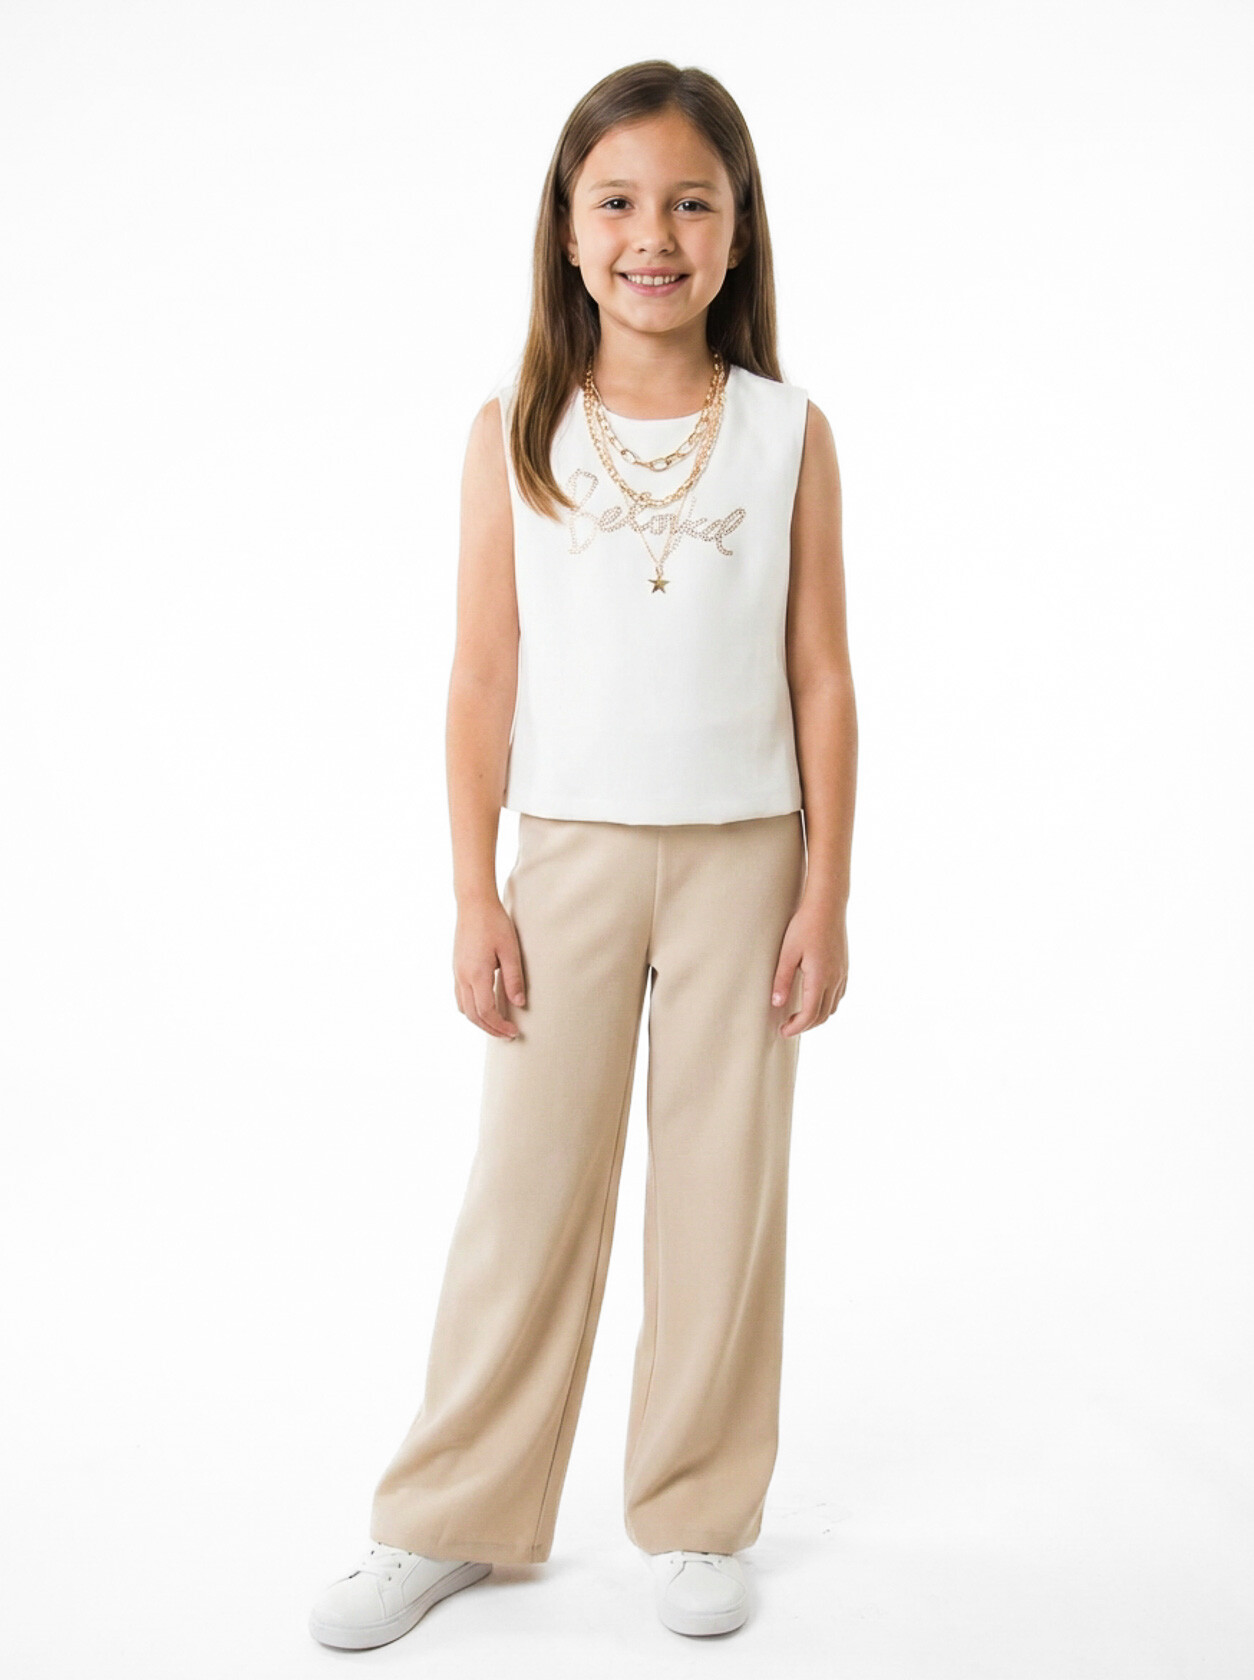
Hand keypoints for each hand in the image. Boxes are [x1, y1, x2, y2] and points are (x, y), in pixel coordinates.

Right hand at [453, 895, 526, 1038]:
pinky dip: (471, 1009)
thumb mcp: (510, 950)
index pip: (486, 1012)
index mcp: (476, 974)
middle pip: (473, 1015)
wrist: (474, 904)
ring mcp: (457, 972)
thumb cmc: (495, 923)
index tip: (514, 1032)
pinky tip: (483, 1007)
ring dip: (479, 1021)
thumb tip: (519, 1004)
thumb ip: (514, 978)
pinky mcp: (456, 967)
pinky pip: (460, 996)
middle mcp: (463, 977)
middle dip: (490, 1029)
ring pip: (463, 1008)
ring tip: (496, 1025)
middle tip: (507, 1035)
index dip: (499, 1026)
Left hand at [770, 893, 847, 1036]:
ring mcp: (842, 974)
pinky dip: (827, 1004)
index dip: (796, 1027)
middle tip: (787, 1026)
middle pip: (823, 1015)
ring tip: (800, 1016)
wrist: (827, 906)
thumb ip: (782, 979)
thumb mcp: (787, 953)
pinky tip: (815, 999)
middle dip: (805, 1025)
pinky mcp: (845, 967)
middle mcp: (834, 979)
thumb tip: (776, 1003)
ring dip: (817, 1016)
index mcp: (820, 978)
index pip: (810, 1015)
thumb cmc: (805, 926)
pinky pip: (839, 995)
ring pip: (833, 1007)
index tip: (783, 1031)